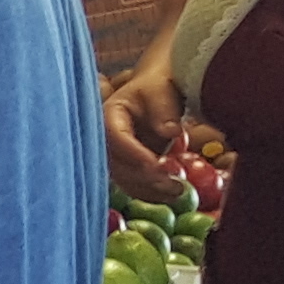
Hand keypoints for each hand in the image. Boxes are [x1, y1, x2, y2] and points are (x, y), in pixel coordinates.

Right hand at [101, 64, 193, 199]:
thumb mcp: (162, 91)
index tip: (159, 165)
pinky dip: (150, 193)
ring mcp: (116, 154)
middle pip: (116, 163)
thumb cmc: (158, 87)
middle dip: (144, 178)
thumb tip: (169, 132)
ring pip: (123, 179)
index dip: (133, 153)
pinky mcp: (127, 166)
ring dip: (149, 190)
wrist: (158, 92)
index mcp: (109, 114)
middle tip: (174, 184)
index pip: (114, 136)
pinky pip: (133, 184)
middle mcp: (106, 137)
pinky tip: (171, 195)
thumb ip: (164, 110)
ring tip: (178, 192)